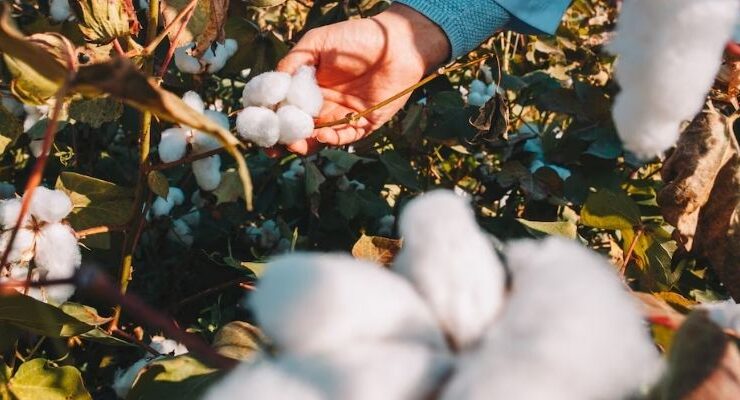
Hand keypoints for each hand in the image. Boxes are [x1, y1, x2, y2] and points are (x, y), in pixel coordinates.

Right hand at [277, 4, 449, 153]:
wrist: (396, 44)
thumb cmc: (357, 38)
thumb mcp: (317, 44)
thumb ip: (293, 62)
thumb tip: (272, 85)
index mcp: (307, 87)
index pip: (282, 108)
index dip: (268, 119)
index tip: (256, 125)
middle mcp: (322, 105)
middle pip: (295, 129)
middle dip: (282, 139)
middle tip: (274, 144)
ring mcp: (341, 116)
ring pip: (316, 139)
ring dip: (303, 144)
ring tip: (295, 143)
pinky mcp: (363, 124)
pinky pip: (343, 138)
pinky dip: (330, 140)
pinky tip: (321, 134)